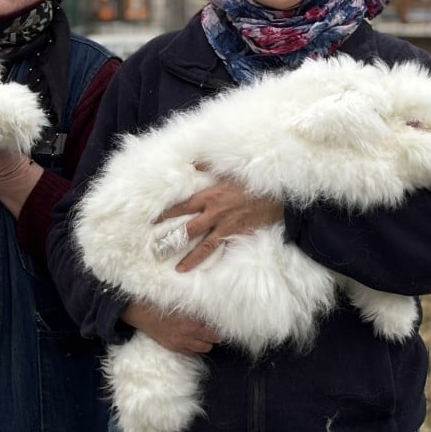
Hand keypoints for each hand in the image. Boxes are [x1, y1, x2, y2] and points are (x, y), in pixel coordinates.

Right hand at [122, 300, 220, 353]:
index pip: (215, 331)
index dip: (219, 328)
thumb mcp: (182, 304)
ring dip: (205, 342)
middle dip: (214, 336)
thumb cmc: (162, 304)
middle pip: (212, 341)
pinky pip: (191, 352)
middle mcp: (188, 334)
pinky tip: (192, 339)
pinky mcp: (173, 348)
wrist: (142, 313)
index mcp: (192, 322)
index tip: (220, 324)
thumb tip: (213, 310)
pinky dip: (194, 347)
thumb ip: (197, 310)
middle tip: (213, 329)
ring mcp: (180, 343)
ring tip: (203, 335)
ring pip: (204, 349)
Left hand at [157, 163, 283, 272]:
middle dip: (173, 240)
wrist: (277, 197)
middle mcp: (214, 213)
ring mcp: (226, 227)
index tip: (153, 221)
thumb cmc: (251, 183)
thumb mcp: (228, 171)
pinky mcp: (237, 236)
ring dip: (191, 258)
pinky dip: (213, 259)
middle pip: (189, 229)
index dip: (167, 214)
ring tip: (179, 269)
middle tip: (158, 250)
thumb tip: (193, 162)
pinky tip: (205, 268)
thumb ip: (208, 166)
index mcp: (210, 196)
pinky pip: (222, 249)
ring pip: (204, 246)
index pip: (182, 207)